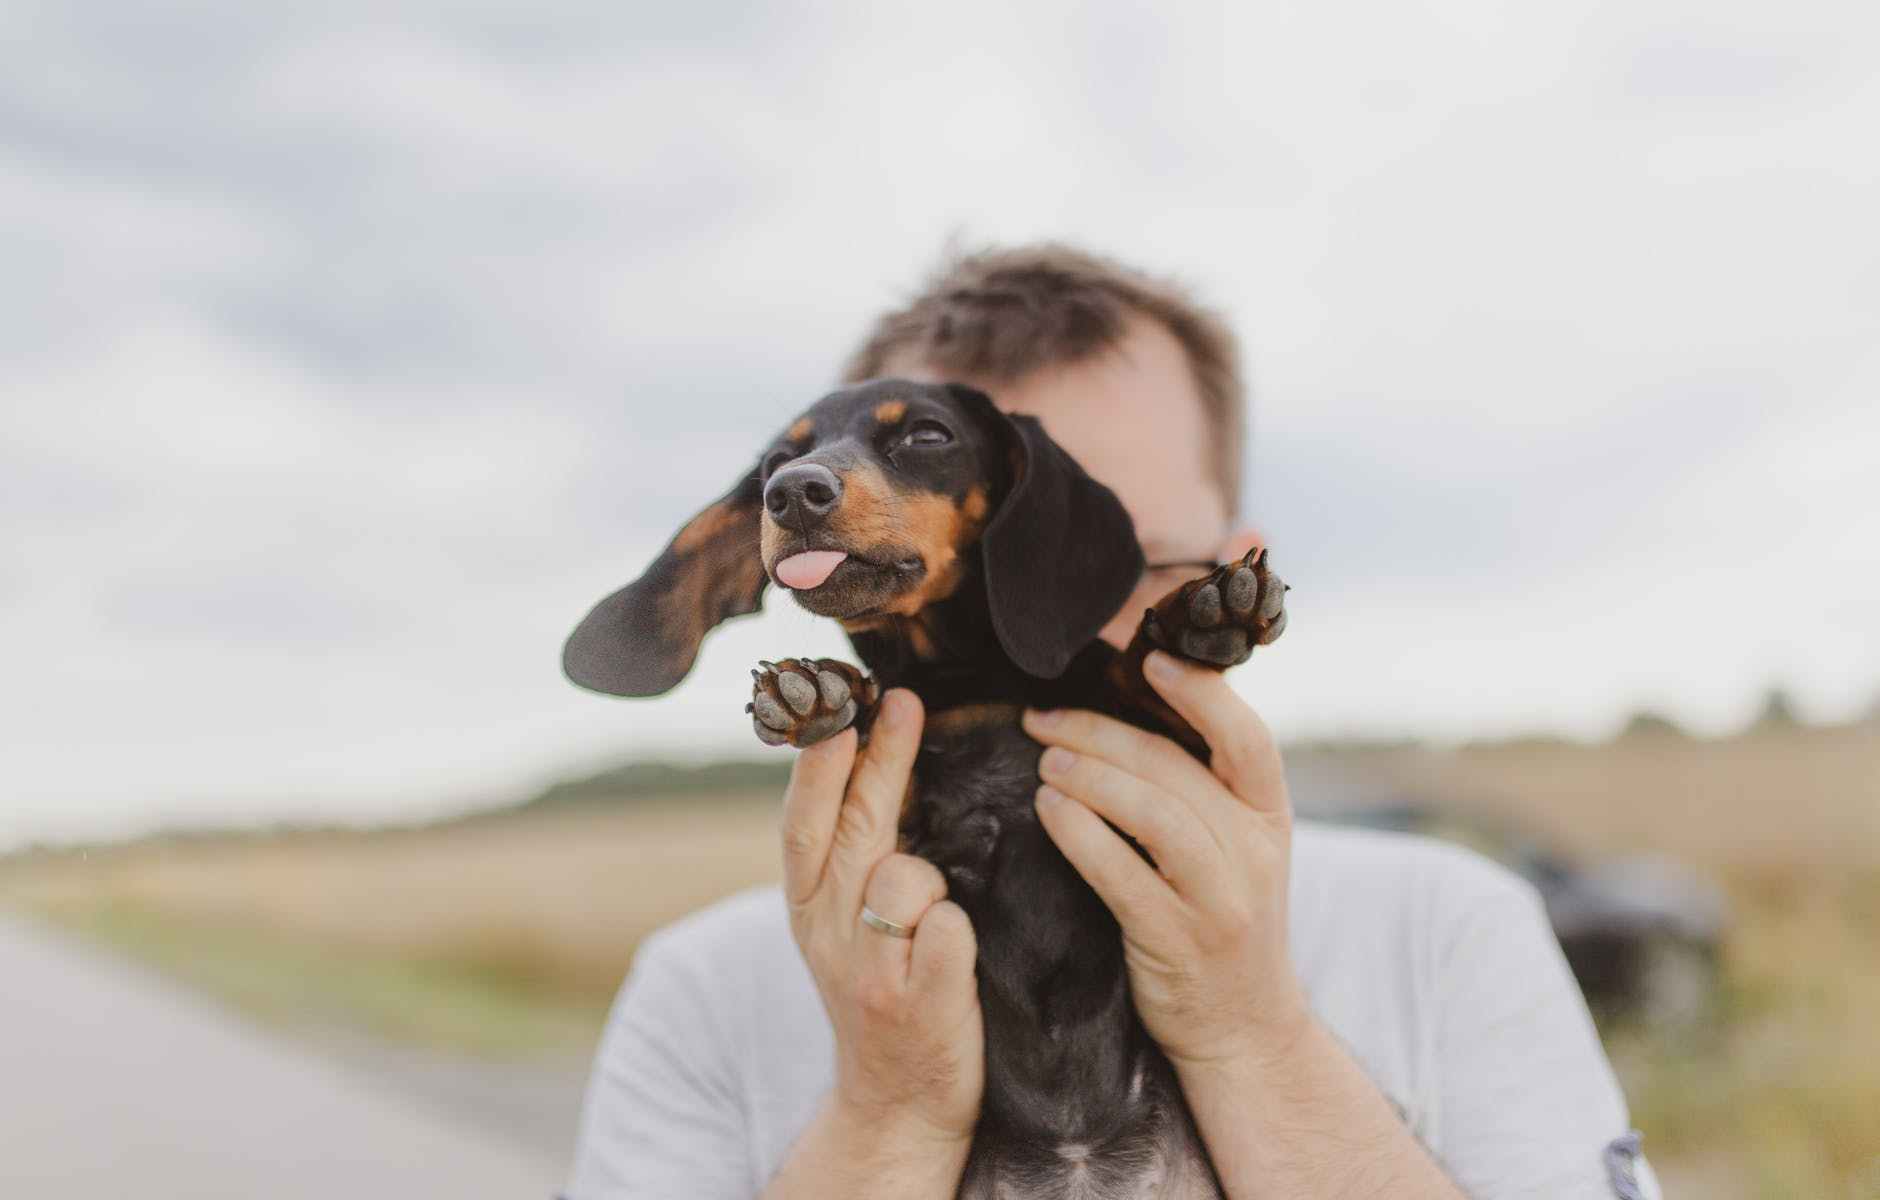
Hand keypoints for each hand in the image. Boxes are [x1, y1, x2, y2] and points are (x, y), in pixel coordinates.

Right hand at [779, 689, 983, 1148]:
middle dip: (876, 760)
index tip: (841, 701)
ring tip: (934, 917)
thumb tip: (870, 746)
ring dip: (930, 878)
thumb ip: (854, 849)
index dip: (819, 761)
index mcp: (807, 906)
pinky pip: (948, 929)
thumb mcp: (846, 920)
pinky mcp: (918, 1003)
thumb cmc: (886, 989)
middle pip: (852, 830)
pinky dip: (957, 928)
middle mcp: (827, 933)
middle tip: (902, 702)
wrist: (898, 1102)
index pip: (803, 821)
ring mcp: (871, 970)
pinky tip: (955, 951)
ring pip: (905, 878)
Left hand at [1023, 650, 1309, 1070]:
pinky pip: (1124, 876)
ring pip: (1154, 815)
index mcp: (1269, 817)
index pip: (1249, 739)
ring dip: (1090, 777)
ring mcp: (1220, 899)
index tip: (1149, 661)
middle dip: (1103, 732)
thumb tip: (1130, 711)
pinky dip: (1081, 835)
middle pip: (1177, 769)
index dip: (1202, 695)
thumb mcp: (1237, 850)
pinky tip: (1049, 811)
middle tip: (1044, 716)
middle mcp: (1254, 853)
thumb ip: (1201, 790)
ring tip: (1043, 759)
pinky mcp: (1178, 940)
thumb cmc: (1221, 920)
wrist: (1244, 1031)